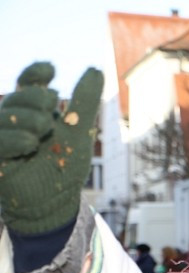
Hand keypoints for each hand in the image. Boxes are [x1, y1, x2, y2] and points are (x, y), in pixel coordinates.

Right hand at [0, 62, 102, 233]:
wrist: (54, 203)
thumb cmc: (65, 166)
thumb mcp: (78, 131)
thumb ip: (84, 102)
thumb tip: (96, 69)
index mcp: (34, 110)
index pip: (29, 82)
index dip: (36, 73)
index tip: (51, 70)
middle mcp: (14, 119)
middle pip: (19, 95)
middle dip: (37, 100)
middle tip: (50, 117)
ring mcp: (2, 136)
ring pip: (6, 115)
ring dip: (28, 121)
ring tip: (40, 136)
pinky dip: (13, 140)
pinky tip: (28, 144)